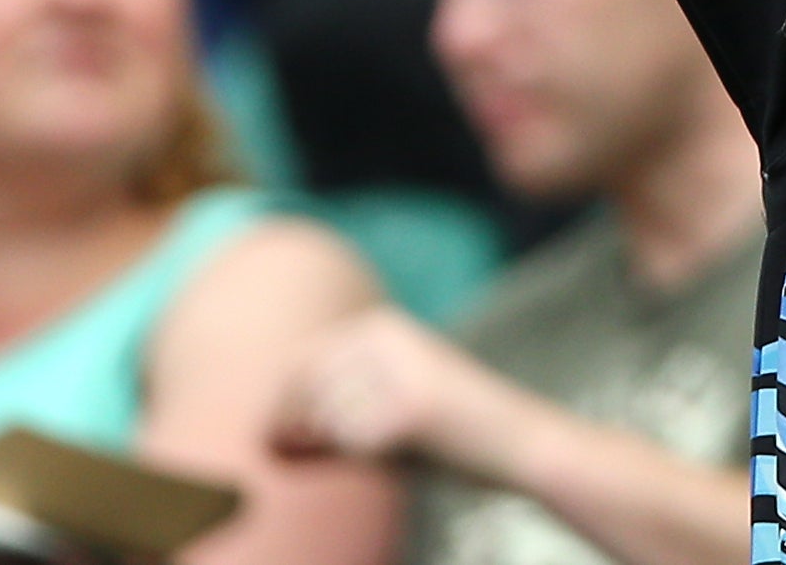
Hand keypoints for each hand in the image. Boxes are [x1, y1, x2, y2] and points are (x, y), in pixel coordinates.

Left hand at [270, 304, 502, 471]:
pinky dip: (364, 460)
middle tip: (320, 455)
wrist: (520, 443)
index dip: (285, 409)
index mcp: (381, 325)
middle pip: (304, 390)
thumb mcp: (391, 398)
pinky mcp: (410, 409)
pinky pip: (353, 443)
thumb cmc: (448, 432)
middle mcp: (387, 338)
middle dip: (297, 431)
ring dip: (336, 447)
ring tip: (378, 448)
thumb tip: (264, 432)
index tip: (293, 442)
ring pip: (325, 418)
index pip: (299, 365)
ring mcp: (399, 370)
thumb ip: (335, 401)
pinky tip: (397, 453)